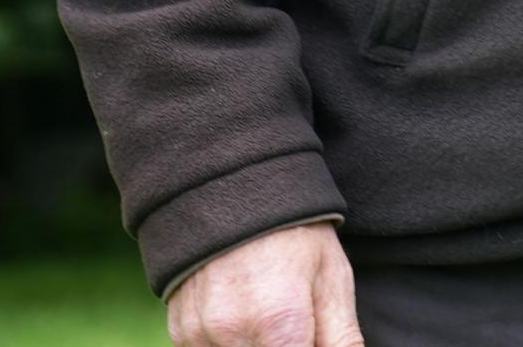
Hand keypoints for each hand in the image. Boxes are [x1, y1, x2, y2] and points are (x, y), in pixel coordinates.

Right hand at [168, 220, 360, 346]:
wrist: (235, 192)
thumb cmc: (295, 237)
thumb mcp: (332, 280)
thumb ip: (341, 339)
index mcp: (279, 323)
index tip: (310, 338)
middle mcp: (232, 334)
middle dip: (284, 345)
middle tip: (296, 324)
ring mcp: (199, 335)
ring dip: (257, 343)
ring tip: (269, 314)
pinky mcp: (181, 333)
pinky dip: (230, 344)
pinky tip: (244, 316)